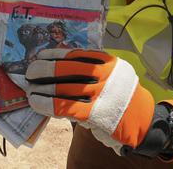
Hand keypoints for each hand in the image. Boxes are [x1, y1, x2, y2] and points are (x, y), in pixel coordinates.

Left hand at [26, 49, 154, 152]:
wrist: (142, 120)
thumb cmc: (120, 95)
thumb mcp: (112, 74)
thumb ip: (92, 69)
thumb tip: (56, 67)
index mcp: (108, 61)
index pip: (76, 54)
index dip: (55, 54)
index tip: (40, 55)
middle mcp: (105, 74)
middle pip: (67, 69)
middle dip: (44, 69)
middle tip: (30, 72)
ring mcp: (102, 94)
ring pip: (64, 88)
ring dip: (43, 88)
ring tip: (30, 89)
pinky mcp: (97, 113)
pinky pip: (66, 107)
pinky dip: (48, 104)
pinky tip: (37, 103)